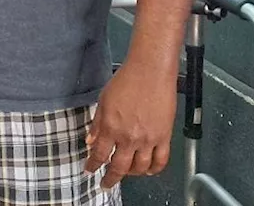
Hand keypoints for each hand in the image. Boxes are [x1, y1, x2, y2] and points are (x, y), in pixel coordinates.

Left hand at [85, 59, 176, 187]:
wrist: (150, 71)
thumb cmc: (126, 80)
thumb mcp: (103, 100)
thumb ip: (97, 123)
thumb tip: (90, 140)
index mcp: (111, 127)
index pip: (99, 154)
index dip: (92, 165)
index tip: (89, 170)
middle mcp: (129, 137)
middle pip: (119, 167)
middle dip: (110, 178)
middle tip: (106, 183)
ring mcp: (148, 139)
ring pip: (140, 168)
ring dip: (131, 174)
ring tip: (126, 173)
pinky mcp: (164, 137)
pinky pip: (161, 161)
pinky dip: (154, 169)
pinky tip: (149, 170)